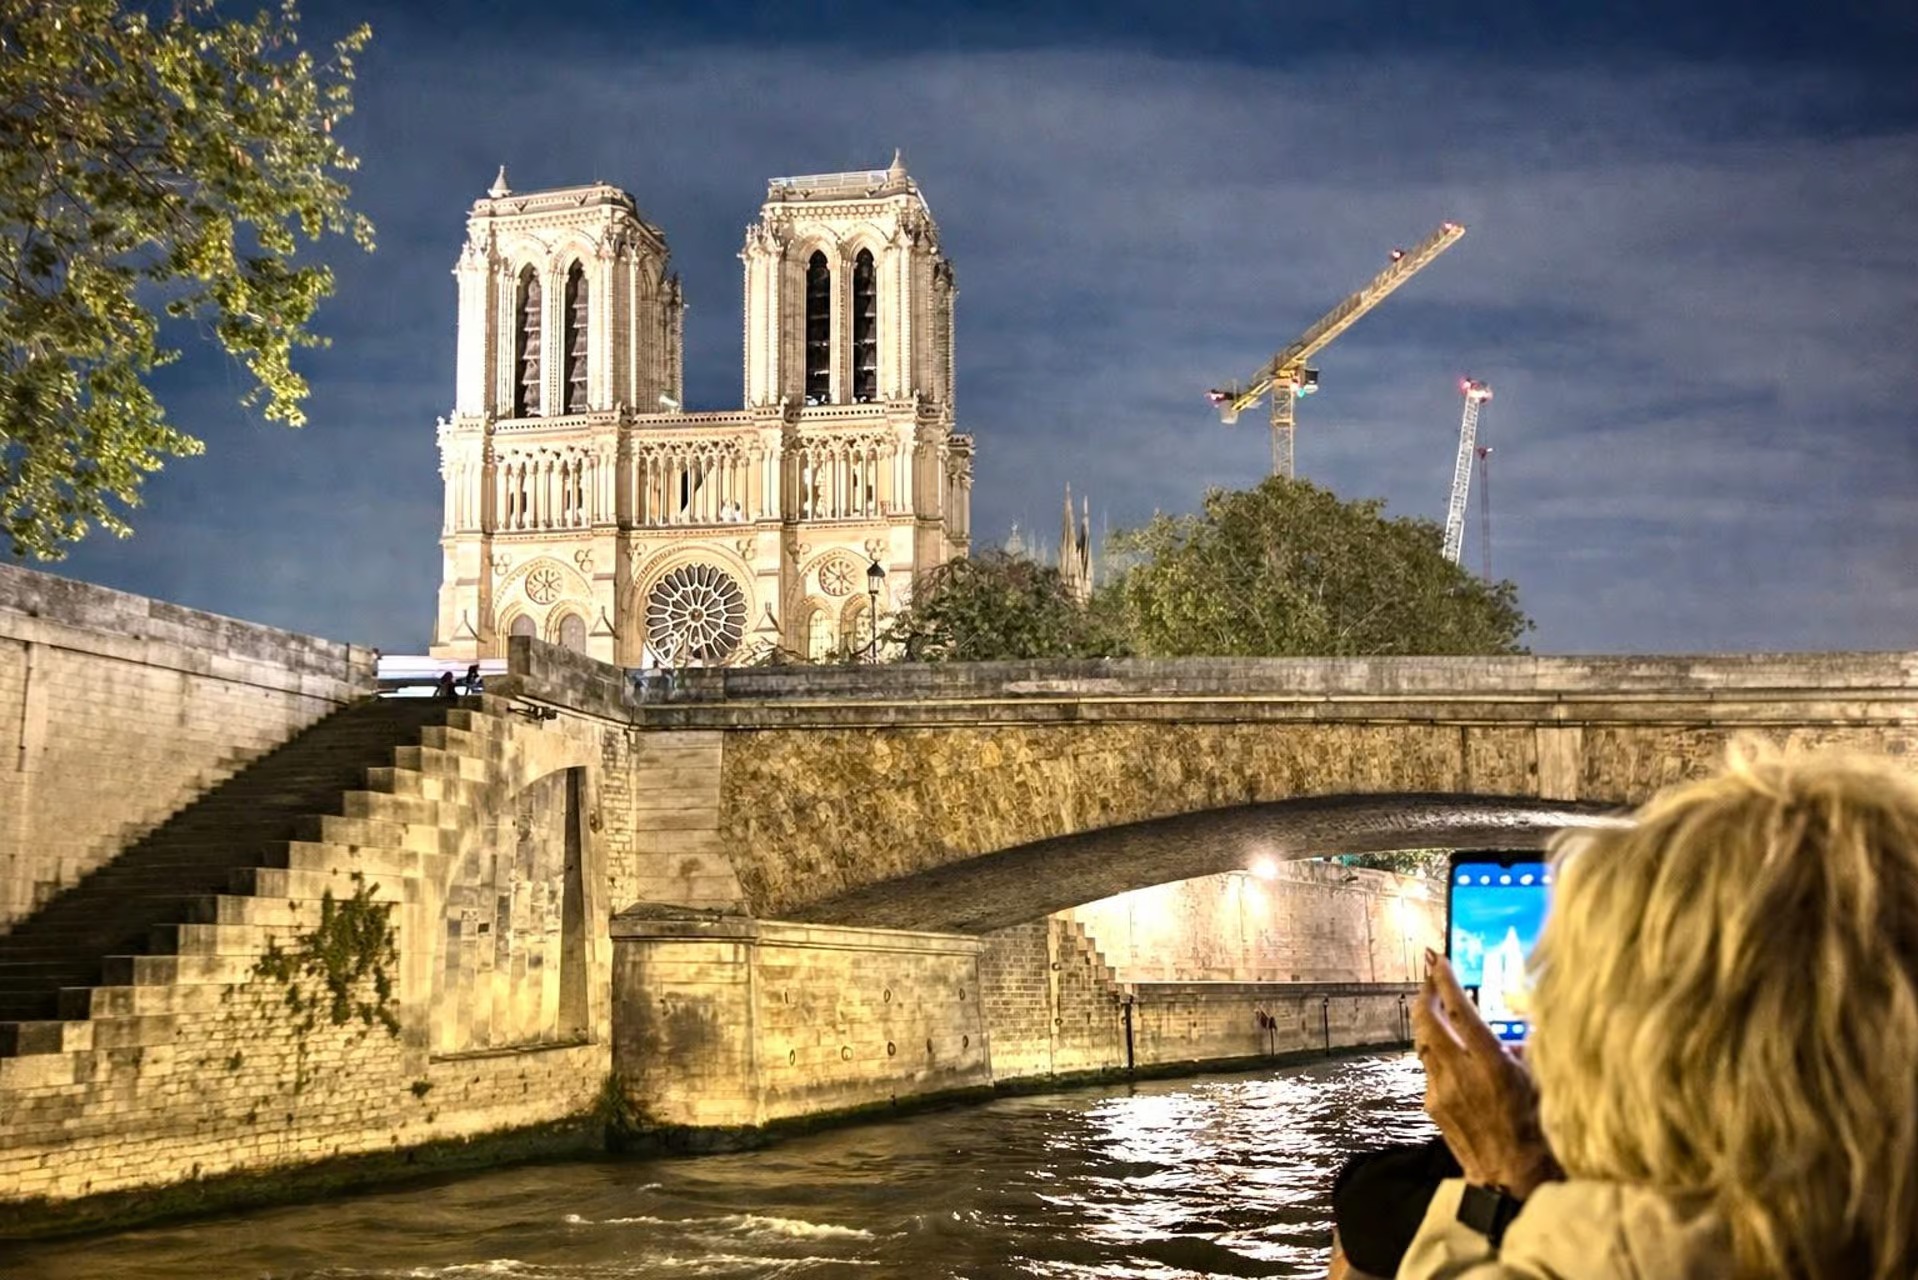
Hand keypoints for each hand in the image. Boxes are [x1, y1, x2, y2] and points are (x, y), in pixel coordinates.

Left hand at [1413, 949, 1562, 1197]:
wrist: (1510, 1180)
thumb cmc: (1537, 1133)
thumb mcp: (1540, 1084)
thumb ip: (1524, 1052)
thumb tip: (1517, 1032)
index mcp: (1490, 1065)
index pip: (1460, 1012)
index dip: (1446, 982)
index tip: (1436, 958)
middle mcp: (1459, 1074)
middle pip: (1427, 1022)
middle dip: (1424, 993)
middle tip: (1428, 974)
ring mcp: (1440, 1090)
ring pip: (1423, 1044)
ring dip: (1426, 1021)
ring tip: (1433, 1004)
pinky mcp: (1432, 1105)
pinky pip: (1430, 1069)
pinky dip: (1436, 1053)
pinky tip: (1447, 1052)